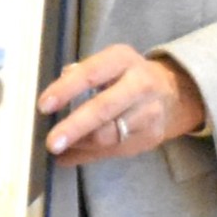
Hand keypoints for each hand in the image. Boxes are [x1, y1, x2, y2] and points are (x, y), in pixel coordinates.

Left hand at [41, 46, 206, 164]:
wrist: (173, 93)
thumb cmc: (125, 77)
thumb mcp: (106, 65)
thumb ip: (79, 77)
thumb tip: (50, 101)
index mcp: (122, 60)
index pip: (91, 74)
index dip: (66, 90)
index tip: (44, 106)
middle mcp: (140, 84)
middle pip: (104, 108)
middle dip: (74, 127)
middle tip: (51, 143)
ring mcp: (149, 113)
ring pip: (109, 135)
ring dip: (80, 144)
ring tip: (59, 148)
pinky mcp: (150, 137)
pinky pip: (113, 150)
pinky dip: (88, 155)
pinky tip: (70, 156)